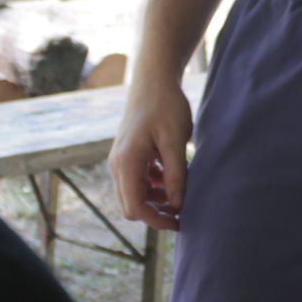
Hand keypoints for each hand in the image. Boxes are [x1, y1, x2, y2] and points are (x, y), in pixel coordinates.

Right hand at [108, 78, 193, 230]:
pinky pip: (137, 181)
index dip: (157, 220)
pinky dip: (153, 186)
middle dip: (155, 213)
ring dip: (155, 200)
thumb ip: (176, 175)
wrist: (153, 80)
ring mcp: (121, 160)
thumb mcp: (175, 141)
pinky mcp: (128, 155)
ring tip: (181, 192)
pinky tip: (172, 176)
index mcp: (127, 163)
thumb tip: (177, 205)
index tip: (180, 221)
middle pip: (131, 205)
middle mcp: (118, 165)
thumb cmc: (166, 106)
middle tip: (183, 212)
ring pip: (134, 194)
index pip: (135, 208)